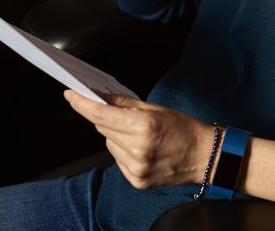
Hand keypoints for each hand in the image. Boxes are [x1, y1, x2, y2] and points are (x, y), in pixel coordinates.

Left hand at [64, 90, 214, 189]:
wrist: (204, 156)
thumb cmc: (184, 129)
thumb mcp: (156, 109)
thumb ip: (124, 104)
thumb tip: (99, 96)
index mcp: (143, 127)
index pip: (101, 115)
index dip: (81, 104)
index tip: (70, 95)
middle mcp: (137, 149)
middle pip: (103, 128)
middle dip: (106, 117)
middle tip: (122, 113)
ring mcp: (136, 168)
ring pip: (108, 143)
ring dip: (116, 135)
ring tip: (139, 134)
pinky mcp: (136, 180)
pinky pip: (117, 159)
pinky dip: (123, 150)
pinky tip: (141, 148)